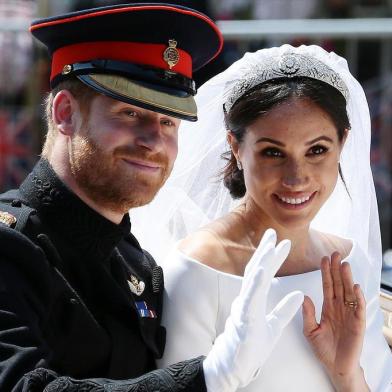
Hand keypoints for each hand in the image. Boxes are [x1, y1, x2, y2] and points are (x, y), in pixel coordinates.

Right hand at [203, 229, 303, 391]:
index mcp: (254, 299)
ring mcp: (244, 307)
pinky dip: (255, 283)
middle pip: (256, 270)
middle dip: (265, 251)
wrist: (237, 366)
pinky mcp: (244, 318)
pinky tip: (261, 270)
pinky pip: (250, 298)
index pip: (264, 274)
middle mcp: (247, 299)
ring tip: (270, 245)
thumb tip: (299, 294)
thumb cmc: (252, 346)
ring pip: (253, 280)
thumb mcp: (274, 325)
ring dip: (262, 261)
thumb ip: (285, 309)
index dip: (273, 258)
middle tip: (273, 233)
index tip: (282, 243)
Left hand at [302, 252, 368, 391]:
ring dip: (347, 278)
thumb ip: (307, 314)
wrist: (336, 367)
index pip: (327, 285)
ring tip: (344, 264)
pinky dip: (357, 297)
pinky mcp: (358, 324)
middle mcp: (339, 307)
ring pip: (348, 292)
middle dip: (336, 269)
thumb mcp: (310, 330)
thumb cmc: (324, 349)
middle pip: (338, 284)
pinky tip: (355, 287)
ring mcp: (349, 314)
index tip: (323, 258)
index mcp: (328, 307)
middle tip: (335, 253)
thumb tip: (304, 296)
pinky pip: (358, 308)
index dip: (325, 272)